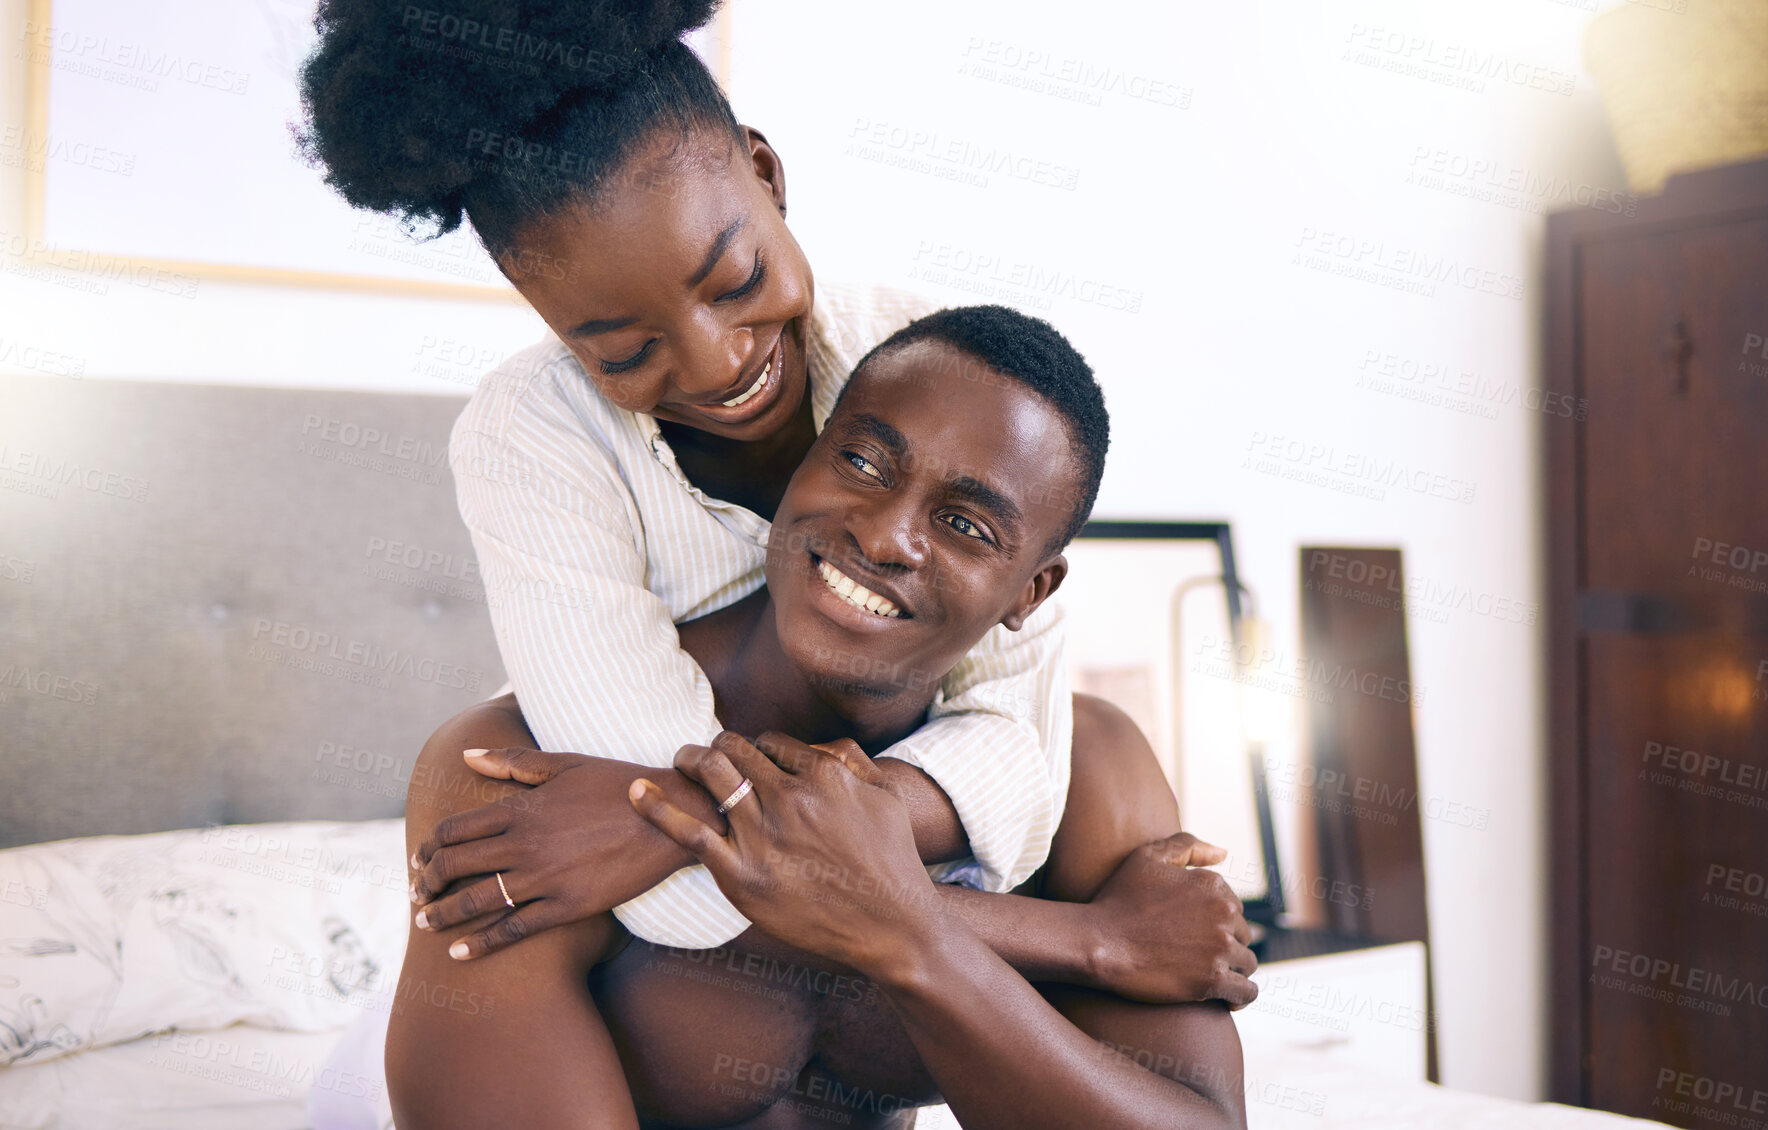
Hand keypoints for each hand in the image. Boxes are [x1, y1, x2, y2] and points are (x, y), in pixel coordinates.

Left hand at [410, 748, 705, 958]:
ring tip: (424, 922)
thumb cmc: (619, 785)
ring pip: (476, 900)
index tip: (421, 857)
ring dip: (442, 913)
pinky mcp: (567, 906)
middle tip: (417, 891)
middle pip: (455, 865)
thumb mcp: (564, 763)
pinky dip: (480, 943)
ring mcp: (545, 878)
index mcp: (521, 808)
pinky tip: (458, 953)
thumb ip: (512, 762)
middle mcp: (525, 844)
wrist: (671, 818)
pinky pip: (514, 930)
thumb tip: (466, 754)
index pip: (455, 830)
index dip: (430, 845)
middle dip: (427, 880)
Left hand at [630, 731, 937, 972]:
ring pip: (710, 775)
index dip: (757, 747)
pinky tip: (636, 791)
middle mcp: (790, 798)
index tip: (751, 759)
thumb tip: (822, 746)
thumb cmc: (893, 862)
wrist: (891, 927)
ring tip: (680, 761)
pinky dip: (657, 807)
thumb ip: (854, 761)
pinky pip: (689, 833)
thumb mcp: (886, 797)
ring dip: (689, 760)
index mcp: (824, 775)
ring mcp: (763, 837)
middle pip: (735, 750)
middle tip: (705, 752)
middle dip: (717, 746)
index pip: (771, 742)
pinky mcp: (742, 875)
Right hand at [1083, 833, 1258, 1008]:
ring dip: (1233, 971)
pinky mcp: (1213, 980)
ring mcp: (1220, 946)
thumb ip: (1186, 846)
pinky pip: (1246, 992)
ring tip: (1210, 978)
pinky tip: (1228, 1001)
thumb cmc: (1117, 900)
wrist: (1099, 941)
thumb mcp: (1147, 858)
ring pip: (1246, 963)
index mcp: (1213, 884)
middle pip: (1242, 935)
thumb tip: (1223, 852)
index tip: (1196, 935)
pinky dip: (1240, 997)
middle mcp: (1224, 912)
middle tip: (1198, 958)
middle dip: (1225, 946)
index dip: (1216, 923)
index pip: (1234, 908)